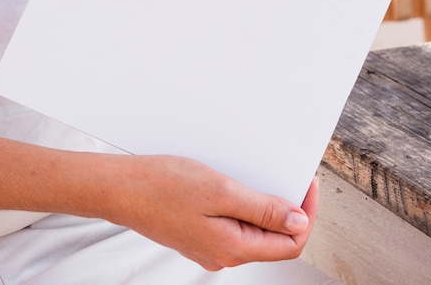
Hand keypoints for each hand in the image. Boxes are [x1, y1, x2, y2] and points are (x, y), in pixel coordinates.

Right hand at [101, 155, 317, 270]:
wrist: (121, 188)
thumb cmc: (163, 186)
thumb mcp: (221, 192)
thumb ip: (262, 210)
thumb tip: (298, 222)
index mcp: (233, 248)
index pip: (290, 243)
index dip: (306, 214)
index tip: (308, 185)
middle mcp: (223, 254)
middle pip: (273, 239)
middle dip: (288, 208)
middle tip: (287, 176)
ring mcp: (210, 246)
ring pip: (253, 230)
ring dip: (265, 205)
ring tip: (261, 176)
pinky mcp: (199, 234)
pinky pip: (234, 224)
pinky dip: (244, 205)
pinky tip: (236, 185)